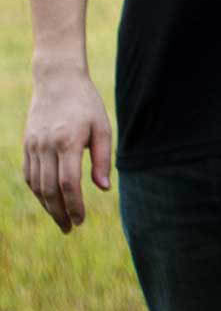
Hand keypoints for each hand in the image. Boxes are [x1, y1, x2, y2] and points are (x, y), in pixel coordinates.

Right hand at [21, 71, 111, 232]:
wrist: (57, 81)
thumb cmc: (86, 104)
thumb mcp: (102, 128)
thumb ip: (103, 159)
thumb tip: (103, 188)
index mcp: (68, 141)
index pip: (68, 183)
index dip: (73, 205)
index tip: (81, 220)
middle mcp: (46, 146)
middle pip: (48, 189)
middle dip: (59, 212)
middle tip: (70, 229)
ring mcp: (33, 146)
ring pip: (36, 185)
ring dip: (47, 206)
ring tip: (61, 220)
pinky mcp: (27, 145)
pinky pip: (29, 175)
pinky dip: (37, 191)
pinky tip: (48, 201)